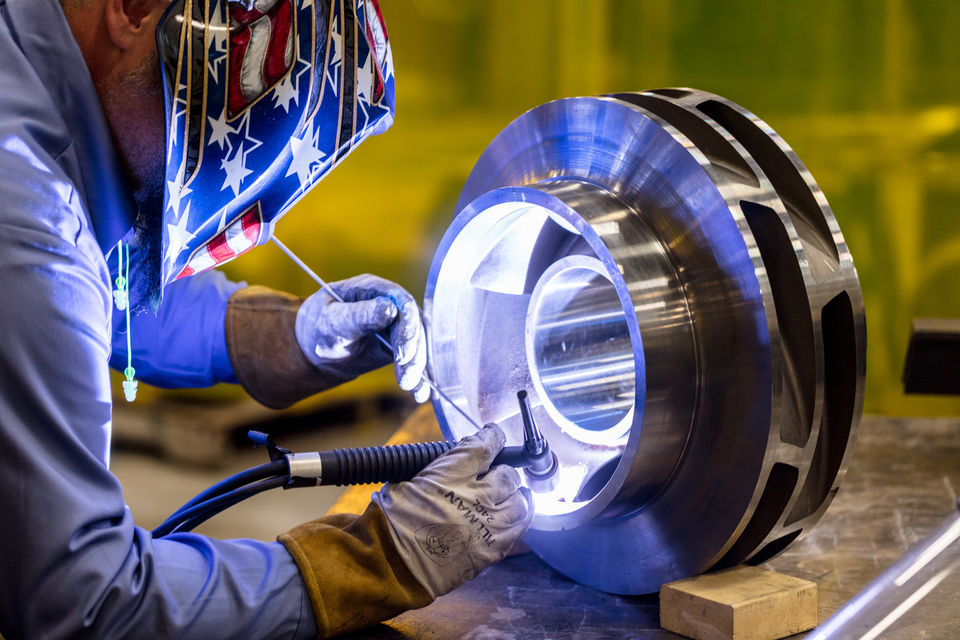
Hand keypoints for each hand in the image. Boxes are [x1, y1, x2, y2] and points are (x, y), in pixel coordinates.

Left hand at [295, 274, 428, 401]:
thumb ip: (360, 315)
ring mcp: (396, 324)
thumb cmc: (319, 327)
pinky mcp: (398, 344)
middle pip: (414, 324)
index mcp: (373, 289)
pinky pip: (413, 358)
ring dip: (417, 366)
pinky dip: (419, 376)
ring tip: (410, 387)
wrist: (314, 349)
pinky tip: (420, 392)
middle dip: (413, 353)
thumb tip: (390, 310)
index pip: (401, 302)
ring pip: (417, 343)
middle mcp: (390, 303)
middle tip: (406, 378)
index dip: (407, 327)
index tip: (402, 354)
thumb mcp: (333, 321)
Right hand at [371, 424, 533, 597]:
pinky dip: (515, 521)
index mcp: (452, 474)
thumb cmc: (392, 521)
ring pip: (520, 503)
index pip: (486, 445)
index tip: (493, 435)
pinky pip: (517, 530)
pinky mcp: (491, 551)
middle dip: (503, 472)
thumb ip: (441, 468)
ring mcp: (487, 526)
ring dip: (515, 497)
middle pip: (509, 475)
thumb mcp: (409, 479)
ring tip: (508, 496)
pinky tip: (508, 519)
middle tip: (495, 475)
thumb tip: (459, 462)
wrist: (390, 565)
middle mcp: (475, 497)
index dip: (493, 437)